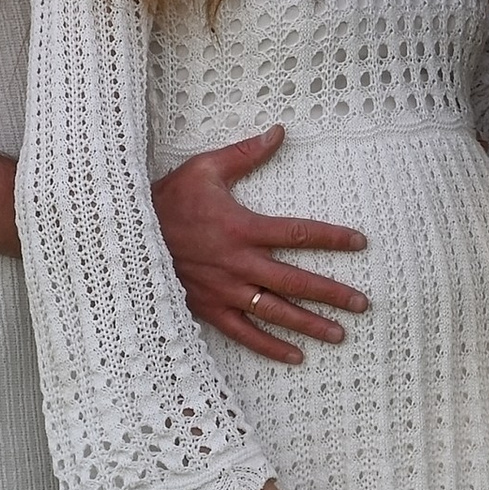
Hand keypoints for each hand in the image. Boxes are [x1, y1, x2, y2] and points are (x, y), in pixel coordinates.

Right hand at [153, 128, 369, 362]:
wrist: (126, 235)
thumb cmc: (167, 199)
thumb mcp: (204, 168)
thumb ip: (245, 154)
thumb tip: (279, 133)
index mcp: (243, 228)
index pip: (299, 234)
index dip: (333, 238)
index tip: (360, 243)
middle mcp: (239, 264)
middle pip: (296, 282)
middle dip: (332, 294)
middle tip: (362, 304)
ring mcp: (225, 291)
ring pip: (276, 313)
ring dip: (310, 325)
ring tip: (340, 335)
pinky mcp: (209, 309)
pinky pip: (245, 333)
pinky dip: (270, 347)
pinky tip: (295, 356)